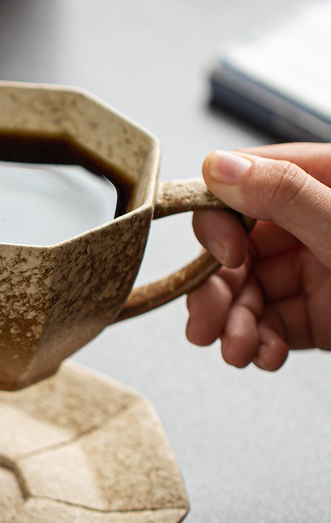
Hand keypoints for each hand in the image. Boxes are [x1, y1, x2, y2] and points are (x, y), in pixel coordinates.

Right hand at [187, 144, 330, 368]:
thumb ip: (283, 193)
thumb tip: (215, 166)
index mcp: (316, 183)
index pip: (239, 189)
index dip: (218, 227)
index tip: (228, 257)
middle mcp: (307, 225)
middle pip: (232, 253)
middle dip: (215, 295)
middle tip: (205, 326)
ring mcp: (310, 271)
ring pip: (245, 296)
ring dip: (234, 329)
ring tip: (240, 352)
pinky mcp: (315, 315)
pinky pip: (269, 328)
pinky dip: (260, 346)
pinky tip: (266, 356)